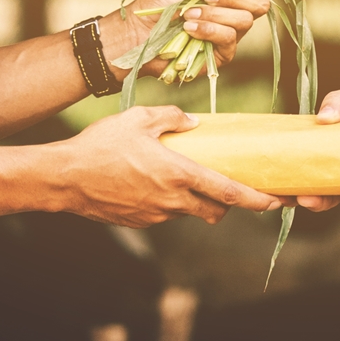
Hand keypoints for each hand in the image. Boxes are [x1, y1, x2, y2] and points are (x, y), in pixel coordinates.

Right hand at [49, 106, 281, 227]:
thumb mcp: (138, 119)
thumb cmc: (100, 145)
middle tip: (225, 188)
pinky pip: (164, 214)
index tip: (276, 203)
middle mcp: (172, 201)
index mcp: (179, 175)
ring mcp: (155, 215)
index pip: (229, 193)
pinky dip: (167, 202)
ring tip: (179, 178)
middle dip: (225, 204)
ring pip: (188, 213)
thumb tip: (193, 123)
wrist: (63, 178)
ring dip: (193, 201)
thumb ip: (171, 118)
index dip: (257, 200)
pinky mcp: (139, 222)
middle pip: (215, 212)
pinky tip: (149, 184)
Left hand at [105, 0, 275, 78]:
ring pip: (244, 22)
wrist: (141, 29)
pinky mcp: (222, 54)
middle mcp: (236, 11)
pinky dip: (208, 30)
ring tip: (189, 13)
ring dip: (214, 14)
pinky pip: (229, 39)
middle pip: (260, 4)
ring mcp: (231, 34)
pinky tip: (190, 28)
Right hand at [295, 86, 339, 209]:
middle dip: (297, 191)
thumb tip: (321, 118)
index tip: (269, 171)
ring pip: (335, 196)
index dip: (286, 166)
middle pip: (313, 183)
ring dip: (320, 200)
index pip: (303, 157)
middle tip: (285, 194)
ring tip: (308, 199)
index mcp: (331, 144)